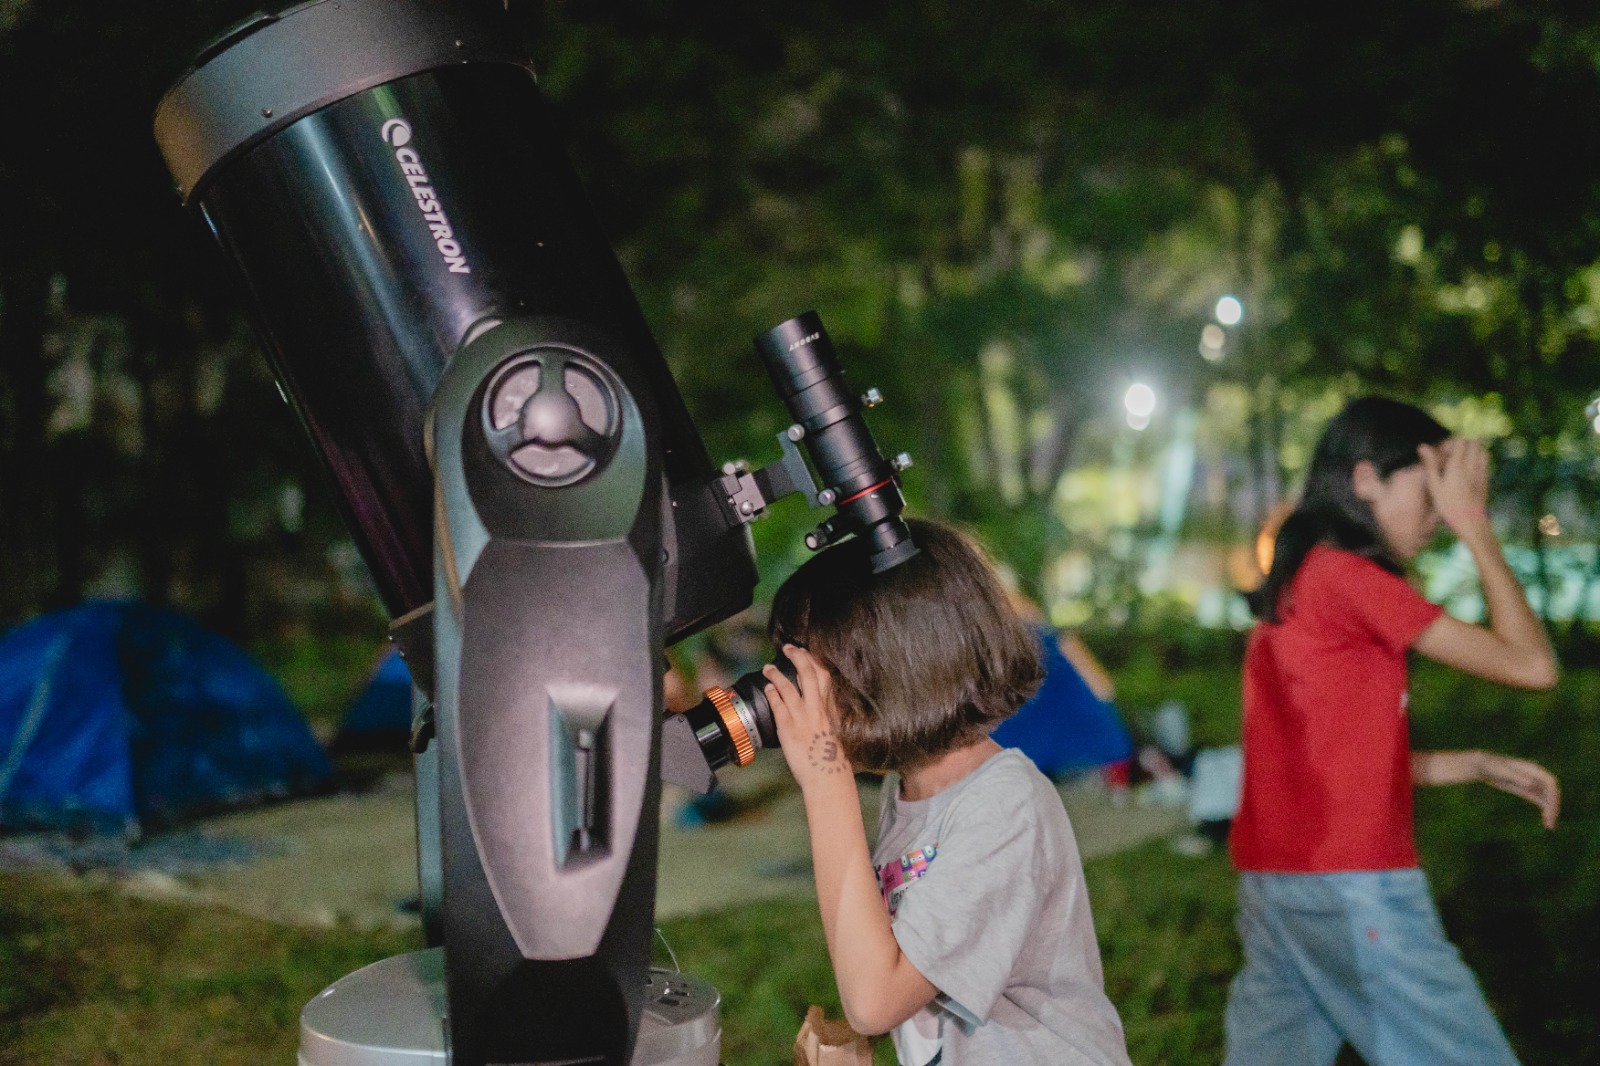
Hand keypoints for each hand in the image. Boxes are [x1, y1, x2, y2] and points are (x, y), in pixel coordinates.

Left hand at [764, 645, 852, 792]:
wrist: (828, 777)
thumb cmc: (832, 758)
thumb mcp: (835, 730)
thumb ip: (828, 715)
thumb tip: (820, 708)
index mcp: (831, 708)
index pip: (824, 676)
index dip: (815, 660)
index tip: (807, 652)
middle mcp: (818, 709)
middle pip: (808, 673)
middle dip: (797, 656)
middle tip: (788, 648)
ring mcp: (803, 717)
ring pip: (789, 686)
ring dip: (776, 674)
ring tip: (768, 668)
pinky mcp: (789, 728)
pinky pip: (778, 705)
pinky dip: (772, 693)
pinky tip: (767, 688)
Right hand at [1420, 438, 1490, 533]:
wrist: (1470, 520)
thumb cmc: (1448, 505)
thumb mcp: (1435, 485)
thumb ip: (1431, 464)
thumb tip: (1422, 446)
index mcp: (1457, 465)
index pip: (1460, 442)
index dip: (1453, 441)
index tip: (1445, 449)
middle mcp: (1472, 465)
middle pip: (1473, 443)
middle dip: (1464, 442)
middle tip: (1454, 451)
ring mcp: (1481, 471)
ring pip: (1482, 450)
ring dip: (1474, 448)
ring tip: (1463, 455)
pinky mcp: (1486, 478)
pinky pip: (1485, 461)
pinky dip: (1479, 457)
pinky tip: (1471, 465)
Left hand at [1476, 752, 1559, 828]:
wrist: (1483, 765)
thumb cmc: (1491, 766)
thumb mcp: (1501, 771)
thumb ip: (1515, 777)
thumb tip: (1531, 785)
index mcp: (1532, 769)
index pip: (1550, 782)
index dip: (1553, 796)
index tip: (1550, 810)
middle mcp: (1536, 776)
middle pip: (1551, 792)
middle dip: (1553, 806)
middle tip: (1550, 823)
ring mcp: (1533, 783)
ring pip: (1547, 798)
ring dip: (1551, 810)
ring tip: (1550, 826)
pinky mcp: (1527, 790)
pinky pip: (1540, 800)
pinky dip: (1544, 809)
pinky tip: (1546, 821)